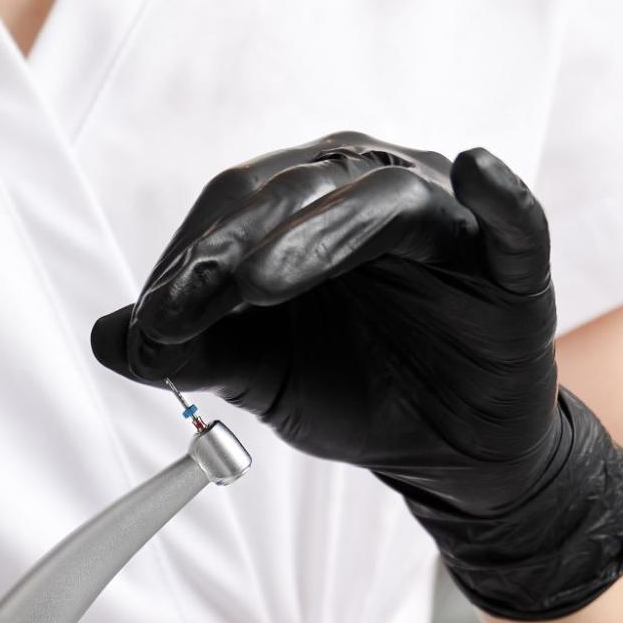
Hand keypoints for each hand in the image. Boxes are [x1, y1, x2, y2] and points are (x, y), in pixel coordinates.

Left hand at [91, 136, 622, 620]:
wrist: (439, 450)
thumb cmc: (353, 389)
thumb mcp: (261, 378)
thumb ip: (193, 352)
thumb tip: (108, 337)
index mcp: (309, 208)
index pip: (239, 205)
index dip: (192, 258)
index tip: (151, 322)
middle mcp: (376, 192)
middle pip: (302, 190)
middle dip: (235, 247)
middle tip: (186, 304)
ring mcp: (448, 224)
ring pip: (386, 202)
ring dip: (318, 235)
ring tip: (259, 283)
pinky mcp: (513, 267)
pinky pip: (514, 222)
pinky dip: (500, 195)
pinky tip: (476, 173)